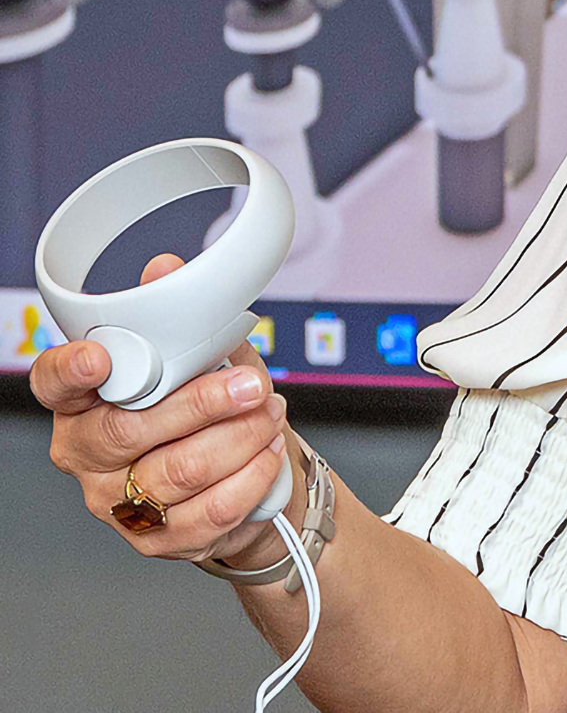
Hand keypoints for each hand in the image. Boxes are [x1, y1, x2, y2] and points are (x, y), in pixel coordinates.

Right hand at [32, 252, 294, 564]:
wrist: (250, 474)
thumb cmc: (214, 410)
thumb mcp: (204, 356)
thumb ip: (183, 319)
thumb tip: (165, 269)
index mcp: (85, 401)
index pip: (55, 382)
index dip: (72, 371)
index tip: (99, 359)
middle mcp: (90, 453)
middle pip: (130, 430)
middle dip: (202, 402)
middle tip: (250, 384)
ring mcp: (117, 501)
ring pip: (178, 470)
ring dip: (240, 436)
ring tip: (270, 413)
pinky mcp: (156, 538)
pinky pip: (208, 510)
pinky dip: (251, 475)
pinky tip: (269, 451)